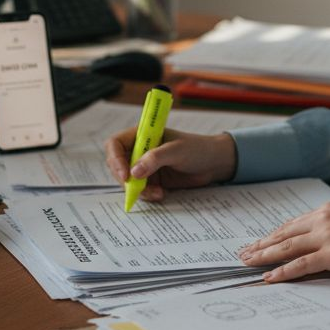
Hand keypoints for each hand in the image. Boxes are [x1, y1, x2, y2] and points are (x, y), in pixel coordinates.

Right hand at [104, 128, 236, 202]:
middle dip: (126, 180)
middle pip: (117, 166)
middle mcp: (139, 150)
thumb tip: (134, 172)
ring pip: (128, 182)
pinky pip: (141, 190)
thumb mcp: (177, 150)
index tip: (125, 175)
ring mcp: (145, 166)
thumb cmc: (197, 149)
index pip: (115, 144)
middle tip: (139, 189)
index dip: (116, 159)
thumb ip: (155, 159)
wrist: (214, 163)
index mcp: (142, 135)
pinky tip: (162, 194)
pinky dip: (147, 195)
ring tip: (158, 193)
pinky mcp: (152, 180)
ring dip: (139, 190)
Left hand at [238, 203, 329, 282]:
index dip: (273, 235)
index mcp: (327, 212)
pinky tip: (269, 277)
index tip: (259, 242)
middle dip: (261, 245)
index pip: (292, 225)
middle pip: (283, 234)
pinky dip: (282, 271)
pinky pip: (301, 264)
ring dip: (264, 256)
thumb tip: (322, 246)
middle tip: (243, 253)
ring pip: (286, 247)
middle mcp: (322, 221)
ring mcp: (326, 236)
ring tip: (247, 264)